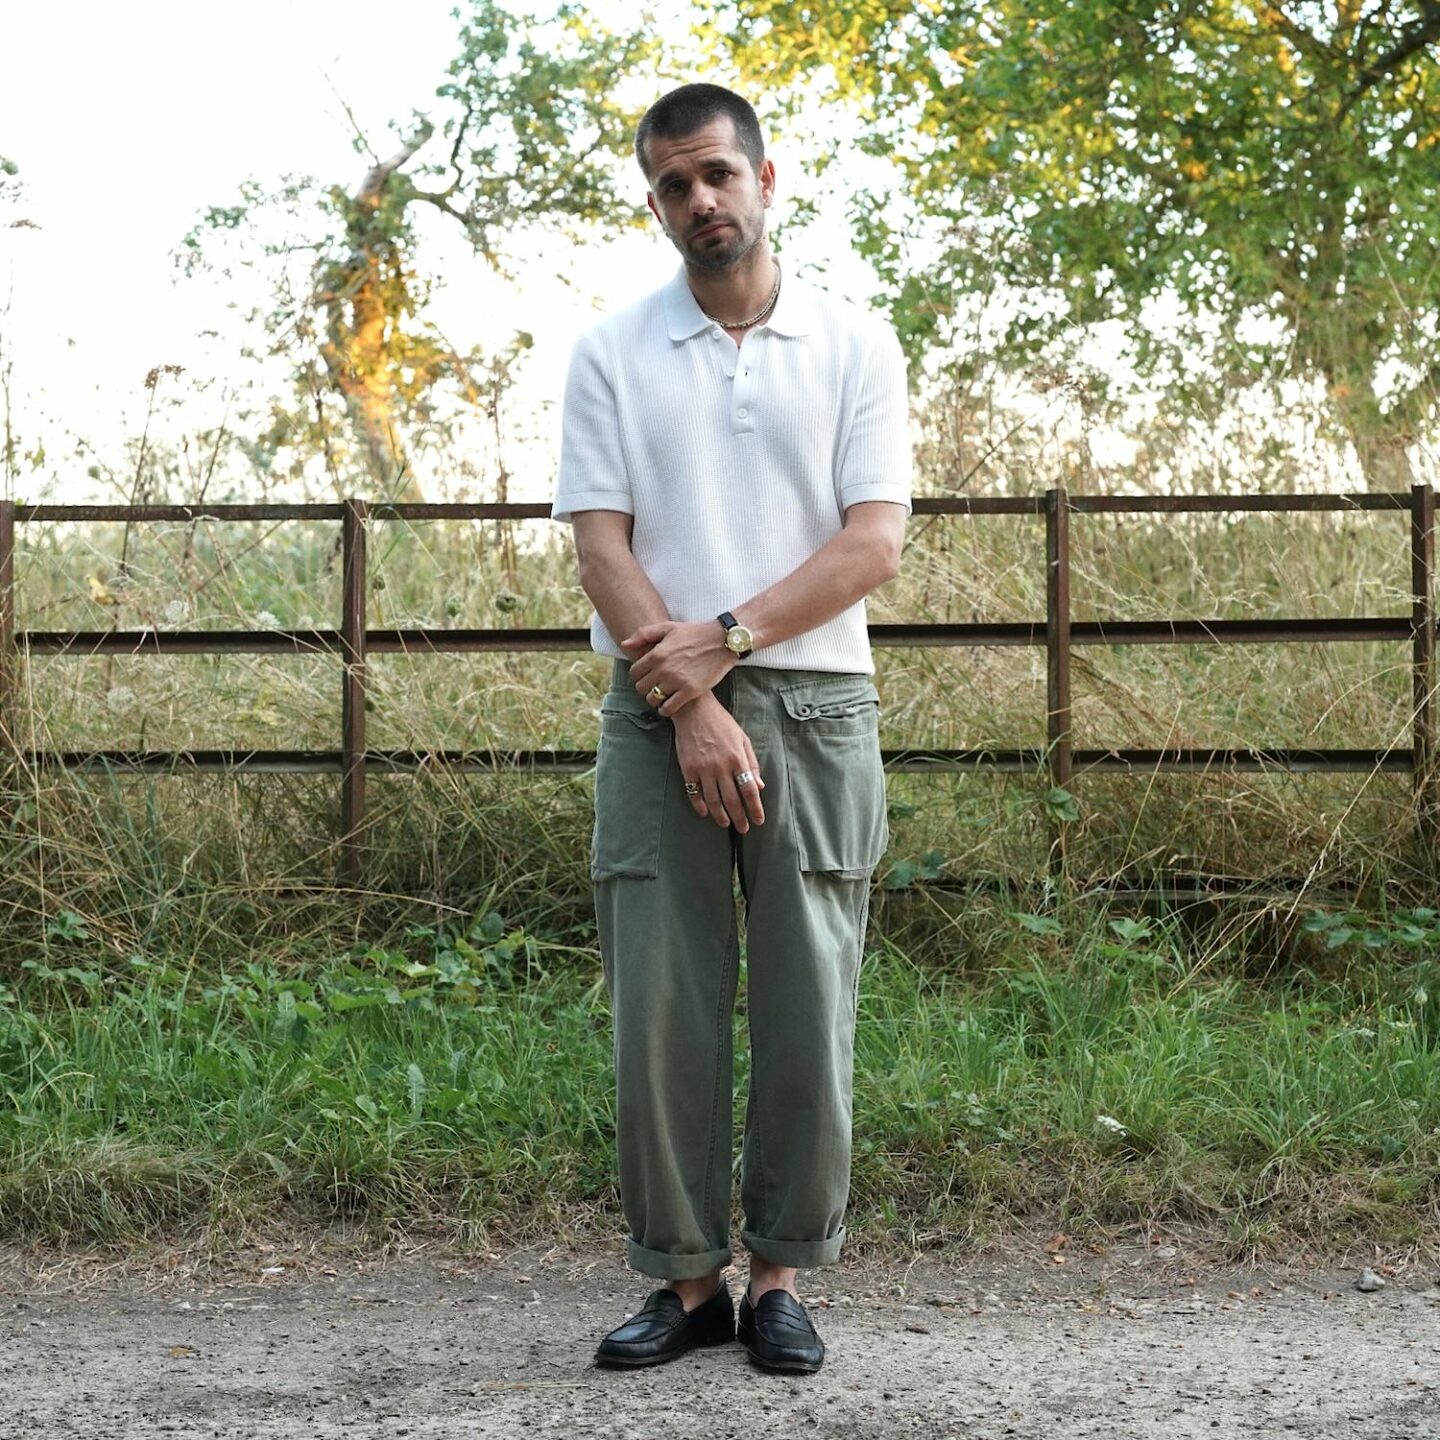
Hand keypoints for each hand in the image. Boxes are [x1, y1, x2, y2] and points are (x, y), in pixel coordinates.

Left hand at [622, 620, 735, 715]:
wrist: (722, 641)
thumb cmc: (695, 633)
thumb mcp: (668, 627)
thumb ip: (644, 634)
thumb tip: (624, 645)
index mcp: (656, 654)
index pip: (634, 672)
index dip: (638, 675)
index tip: (646, 676)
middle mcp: (664, 669)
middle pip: (641, 687)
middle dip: (645, 688)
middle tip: (653, 686)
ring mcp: (677, 681)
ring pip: (653, 699)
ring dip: (654, 700)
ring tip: (661, 696)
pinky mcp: (690, 691)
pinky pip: (669, 708)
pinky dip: (665, 710)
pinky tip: (668, 706)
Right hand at [672, 694, 764, 830]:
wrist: (694, 710)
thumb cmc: (721, 723)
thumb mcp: (742, 738)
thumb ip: (752, 762)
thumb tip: (759, 786)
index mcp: (737, 758)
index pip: (749, 789)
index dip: (755, 808)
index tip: (758, 820)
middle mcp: (720, 766)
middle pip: (732, 799)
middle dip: (740, 817)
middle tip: (743, 829)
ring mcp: (703, 768)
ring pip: (713, 800)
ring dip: (720, 815)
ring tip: (726, 823)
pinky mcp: (687, 768)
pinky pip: (694, 792)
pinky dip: (699, 805)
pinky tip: (705, 812)